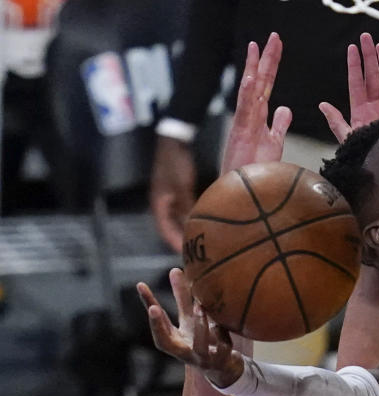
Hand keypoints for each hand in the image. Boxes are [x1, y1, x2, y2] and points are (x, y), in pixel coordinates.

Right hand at [137, 269, 243, 387]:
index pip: (156, 327)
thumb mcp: (190, 319)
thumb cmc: (201, 339)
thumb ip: (182, 298)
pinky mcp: (221, 360)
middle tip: (153, 308)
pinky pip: (223, 345)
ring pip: (198, 345)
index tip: (141, 290)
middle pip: (165, 343)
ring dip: (198, 325)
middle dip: (158, 325)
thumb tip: (174, 270)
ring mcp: (202, 359)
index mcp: (173, 342)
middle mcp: (184, 353)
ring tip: (199, 306)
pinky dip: (222, 332)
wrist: (224, 366)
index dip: (148, 313)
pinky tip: (222, 321)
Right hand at [150, 136, 196, 252]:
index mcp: (158, 203)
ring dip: (187, 230)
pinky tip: (203, 225)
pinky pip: (184, 210)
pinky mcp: (178, 192)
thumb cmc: (176, 162)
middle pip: (171, 227)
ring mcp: (170, 198)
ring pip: (178, 220)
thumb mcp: (182, 186)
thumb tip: (194, 225)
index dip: (173, 242)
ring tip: (200, 242)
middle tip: (195, 252)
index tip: (185, 254)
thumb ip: (187, 206)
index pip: (164, 229)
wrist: (175, 141)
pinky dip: (191, 218)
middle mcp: (162, 203)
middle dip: (181, 240)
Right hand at [221, 33, 292, 175]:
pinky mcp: (240, 135)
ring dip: (253, 68)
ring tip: (256, 47)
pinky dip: (247, 94)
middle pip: (259, 82)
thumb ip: (278, 125)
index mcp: (259, 117)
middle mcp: (250, 116)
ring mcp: (244, 124)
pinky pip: (244, 110)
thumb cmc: (257, 171)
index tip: (277, 45)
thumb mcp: (274, 143)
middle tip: (273, 36)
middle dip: (266, 59)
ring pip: (249, 91)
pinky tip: (251, 78)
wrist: (245, 194)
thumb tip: (286, 109)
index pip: (267, 85)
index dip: (272, 65)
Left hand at [318, 31, 378, 142]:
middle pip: (373, 77)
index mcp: (361, 110)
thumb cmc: (363, 155)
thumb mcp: (347, 138)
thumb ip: (336, 122)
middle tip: (366, 37)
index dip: (354, 65)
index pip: (356, 83)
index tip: (352, 48)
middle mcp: (376, 107)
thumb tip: (322, 105)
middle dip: (369, 57)